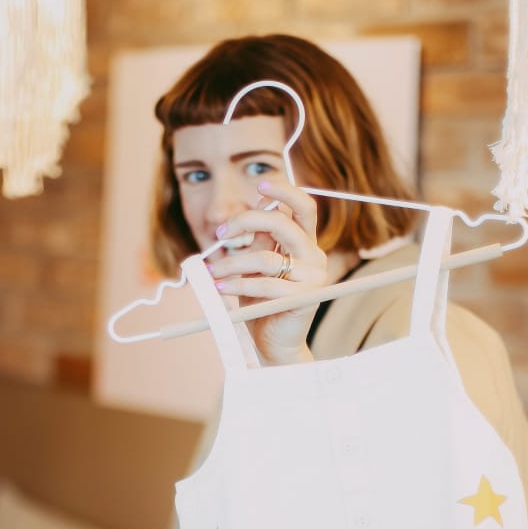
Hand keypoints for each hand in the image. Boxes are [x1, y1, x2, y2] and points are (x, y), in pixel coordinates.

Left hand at [205, 180, 327, 365]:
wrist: (275, 343)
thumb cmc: (263, 304)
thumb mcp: (256, 267)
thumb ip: (256, 243)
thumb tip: (239, 217)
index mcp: (305, 243)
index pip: (303, 206)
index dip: (284, 191)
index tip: (259, 184)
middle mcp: (314, 256)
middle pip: (283, 223)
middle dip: (246, 222)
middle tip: (221, 234)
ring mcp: (312, 277)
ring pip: (266, 258)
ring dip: (231, 264)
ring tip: (213, 273)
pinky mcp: (304, 298)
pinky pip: (265, 285)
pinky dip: (238, 285)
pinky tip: (221, 288)